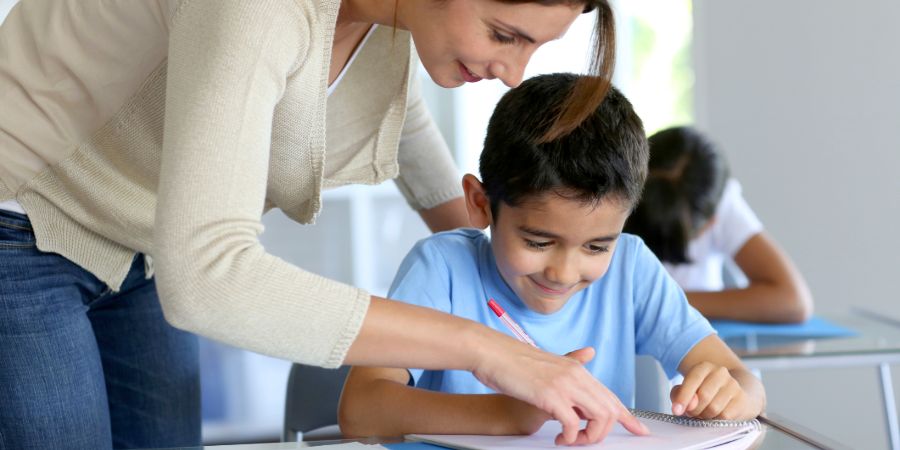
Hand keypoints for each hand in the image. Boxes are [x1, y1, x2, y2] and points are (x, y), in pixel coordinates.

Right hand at [471, 339, 648, 444]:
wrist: (491, 353)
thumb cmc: (514, 361)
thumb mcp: (548, 362)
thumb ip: (571, 361)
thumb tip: (589, 352)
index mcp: (577, 368)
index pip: (610, 396)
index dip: (627, 416)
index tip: (640, 431)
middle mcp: (576, 375)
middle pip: (611, 409)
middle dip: (603, 432)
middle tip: (585, 440)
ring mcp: (565, 384)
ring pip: (599, 417)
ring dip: (588, 437)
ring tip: (570, 440)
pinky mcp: (551, 395)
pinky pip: (573, 424)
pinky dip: (570, 437)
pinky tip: (559, 438)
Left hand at [670, 361, 761, 419]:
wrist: (734, 394)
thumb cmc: (704, 393)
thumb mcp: (688, 389)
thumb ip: (679, 395)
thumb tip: (686, 406)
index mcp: (704, 367)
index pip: (692, 380)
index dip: (683, 397)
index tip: (676, 410)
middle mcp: (720, 372)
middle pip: (703, 396)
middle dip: (693, 409)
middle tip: (692, 413)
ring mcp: (733, 385)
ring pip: (713, 408)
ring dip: (705, 416)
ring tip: (704, 413)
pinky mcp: (742, 399)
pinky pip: (725, 416)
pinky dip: (716, 420)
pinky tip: (716, 415)